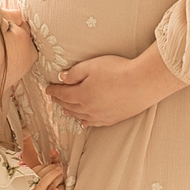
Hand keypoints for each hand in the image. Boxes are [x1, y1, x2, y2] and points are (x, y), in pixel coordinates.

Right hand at [13, 164, 64, 189]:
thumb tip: (45, 175)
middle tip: (60, 169)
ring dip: (55, 176)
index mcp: (24, 186)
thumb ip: (32, 185)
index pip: (36, 170)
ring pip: (45, 182)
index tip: (54, 165)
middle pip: (41, 174)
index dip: (46, 166)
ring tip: (61, 173)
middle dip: (52, 169)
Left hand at [46, 45, 186, 127]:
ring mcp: (101, 115)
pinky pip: (94, 123)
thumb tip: (61, 78)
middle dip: (60, 101)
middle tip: (54, 98)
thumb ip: (74, 73)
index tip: (48, 89)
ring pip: (80, 115)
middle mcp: (88, 108)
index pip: (63, 93)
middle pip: (70, 105)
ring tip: (65, 109)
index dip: (54, 91)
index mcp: (81, 94)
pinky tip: (83, 122)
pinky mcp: (113, 118)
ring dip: (71, 112)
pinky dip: (85, 122)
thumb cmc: (117, 70)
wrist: (142, 83)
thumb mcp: (91, 66)